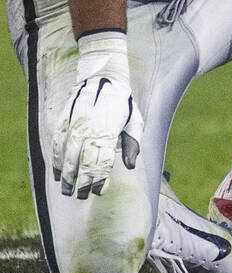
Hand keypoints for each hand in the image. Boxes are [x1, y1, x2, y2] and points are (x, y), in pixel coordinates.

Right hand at [52, 33, 142, 198]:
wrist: (103, 75)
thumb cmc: (123, 103)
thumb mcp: (134, 120)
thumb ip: (132, 143)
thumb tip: (130, 166)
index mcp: (110, 128)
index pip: (102, 159)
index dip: (99, 178)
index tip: (98, 191)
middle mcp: (91, 126)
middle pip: (83, 160)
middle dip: (81, 181)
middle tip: (81, 197)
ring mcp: (76, 123)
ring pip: (68, 154)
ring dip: (67, 174)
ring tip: (67, 190)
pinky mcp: (64, 119)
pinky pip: (57, 143)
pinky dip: (56, 159)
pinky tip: (57, 173)